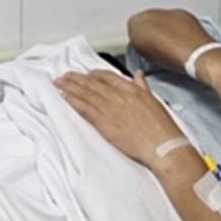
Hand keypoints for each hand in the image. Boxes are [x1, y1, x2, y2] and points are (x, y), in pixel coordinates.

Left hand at [55, 69, 180, 167]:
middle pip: (92, 84)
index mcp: (131, 89)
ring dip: (70, 87)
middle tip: (63, 76)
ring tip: (58, 83)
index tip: (84, 74)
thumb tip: (138, 75)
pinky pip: (85, 110)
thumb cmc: (161, 127)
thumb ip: (142, 86)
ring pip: (86, 94)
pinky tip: (64, 97)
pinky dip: (73, 102)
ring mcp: (111, 109)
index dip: (93, 75)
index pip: (107, 77)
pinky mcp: (105, 123)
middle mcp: (119, 96)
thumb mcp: (153, 100)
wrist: (162, 145)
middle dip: (76, 79)